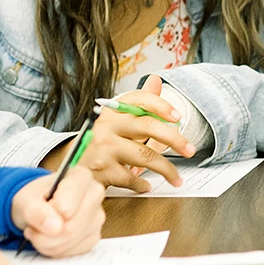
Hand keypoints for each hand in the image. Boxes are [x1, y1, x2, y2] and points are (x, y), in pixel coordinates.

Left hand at [11, 168, 105, 256]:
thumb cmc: (34, 197)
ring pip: (72, 241)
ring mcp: (97, 217)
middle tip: (32, 227)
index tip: (39, 208)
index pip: (65, 207)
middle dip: (45, 234)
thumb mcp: (26, 200)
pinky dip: (56, 250)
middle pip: (71, 227)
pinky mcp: (94, 235)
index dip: (46, 213)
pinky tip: (50, 239)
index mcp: (81, 177)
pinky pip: (74, 251)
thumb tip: (55, 227)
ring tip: (39, 232)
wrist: (36, 206)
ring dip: (48, 243)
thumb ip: (36, 211)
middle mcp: (95, 194)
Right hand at [43, 77, 194, 192]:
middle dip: (175, 139)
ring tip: (176, 178)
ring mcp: (104, 147)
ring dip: (166, 169)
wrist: (73, 165)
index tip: (178, 118)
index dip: (162, 105)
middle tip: (190, 150)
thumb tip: (157, 80)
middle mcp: (107, 125)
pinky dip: (142, 184)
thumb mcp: (117, 119)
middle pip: (148, 126)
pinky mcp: (102, 170)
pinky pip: (131, 178)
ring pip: (145, 156)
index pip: (139, 99)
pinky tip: (146, 185)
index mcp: (113, 111)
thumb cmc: (102, 141)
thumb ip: (139, 103)